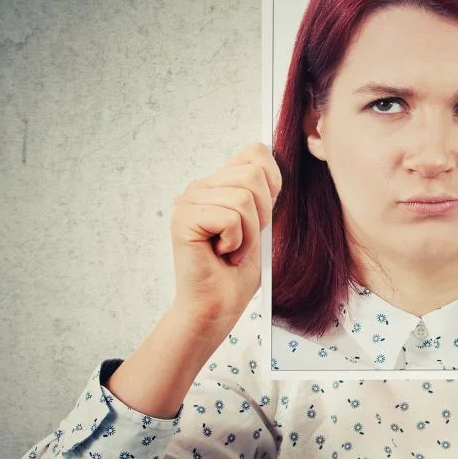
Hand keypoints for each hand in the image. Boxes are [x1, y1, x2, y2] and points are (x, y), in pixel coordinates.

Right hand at [168, 142, 281, 336]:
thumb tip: (274, 155)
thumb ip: (265, 192)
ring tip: (234, 251)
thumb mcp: (262, 224)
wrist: (219, 306)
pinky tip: (222, 254)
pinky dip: (236, 242)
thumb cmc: (238, 271)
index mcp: (218, 184)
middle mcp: (199, 187)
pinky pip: (230, 218)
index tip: (263, 217)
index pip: (255, 153)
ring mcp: (188, 201)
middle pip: (253, 174)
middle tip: (245, 241)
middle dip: (263, 215)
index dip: (272, 184)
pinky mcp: (184, 219)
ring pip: (243, 198)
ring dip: (249, 234)